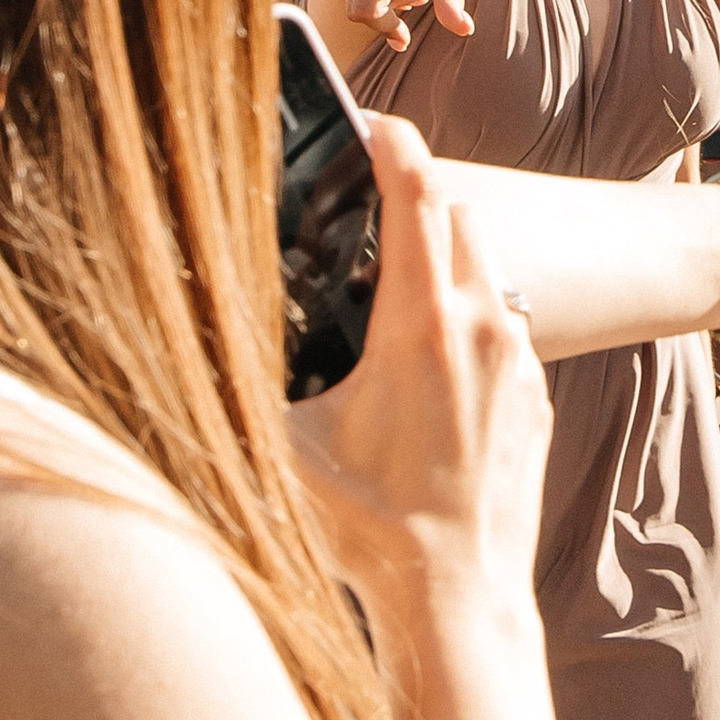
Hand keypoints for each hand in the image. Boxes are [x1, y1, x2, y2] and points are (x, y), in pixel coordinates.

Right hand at [287, 119, 554, 672]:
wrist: (457, 596)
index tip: (370, 123)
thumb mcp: (283, 450)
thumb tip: (183, 348)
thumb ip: (239, 389)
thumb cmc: (369, 531)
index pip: (416, 192)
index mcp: (422, 324)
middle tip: (366, 215)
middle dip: (415, 203)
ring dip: (446, 264)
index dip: (393, 143)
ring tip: (391, 293)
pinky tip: (427, 363)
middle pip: (458, 219)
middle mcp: (484, 327)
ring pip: (489, 271)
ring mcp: (519, 360)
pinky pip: (507, 326)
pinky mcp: (536, 395)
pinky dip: (470, 319)